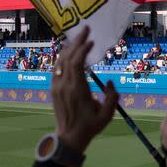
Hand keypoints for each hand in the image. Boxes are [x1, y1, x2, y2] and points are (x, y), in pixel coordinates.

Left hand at [52, 27, 118, 153]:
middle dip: (77, 42)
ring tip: (78, 37)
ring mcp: (56, 87)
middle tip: (86, 28)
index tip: (92, 41)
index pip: (77, 64)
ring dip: (69, 47)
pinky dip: (63, 57)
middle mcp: (64, 86)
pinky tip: (69, 51)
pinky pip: (56, 68)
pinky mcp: (54, 89)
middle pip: (68, 58)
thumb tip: (110, 82)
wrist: (69, 138)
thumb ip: (112, 97)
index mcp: (77, 91)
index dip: (83, 50)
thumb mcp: (107, 115)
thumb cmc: (90, 127)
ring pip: (60, 61)